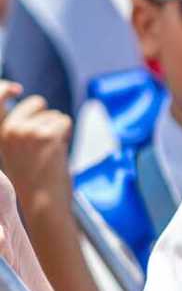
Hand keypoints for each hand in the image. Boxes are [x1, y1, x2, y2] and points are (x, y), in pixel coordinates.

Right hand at [0, 81, 73, 222]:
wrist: (42, 202)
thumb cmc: (33, 180)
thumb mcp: (15, 151)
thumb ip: (18, 131)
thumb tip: (32, 105)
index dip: (5, 89)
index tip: (16, 88)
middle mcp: (9, 130)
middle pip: (36, 103)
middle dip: (45, 117)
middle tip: (43, 144)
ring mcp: (27, 131)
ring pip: (54, 115)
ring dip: (56, 131)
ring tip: (48, 154)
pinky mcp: (47, 134)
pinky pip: (65, 121)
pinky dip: (66, 135)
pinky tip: (57, 153)